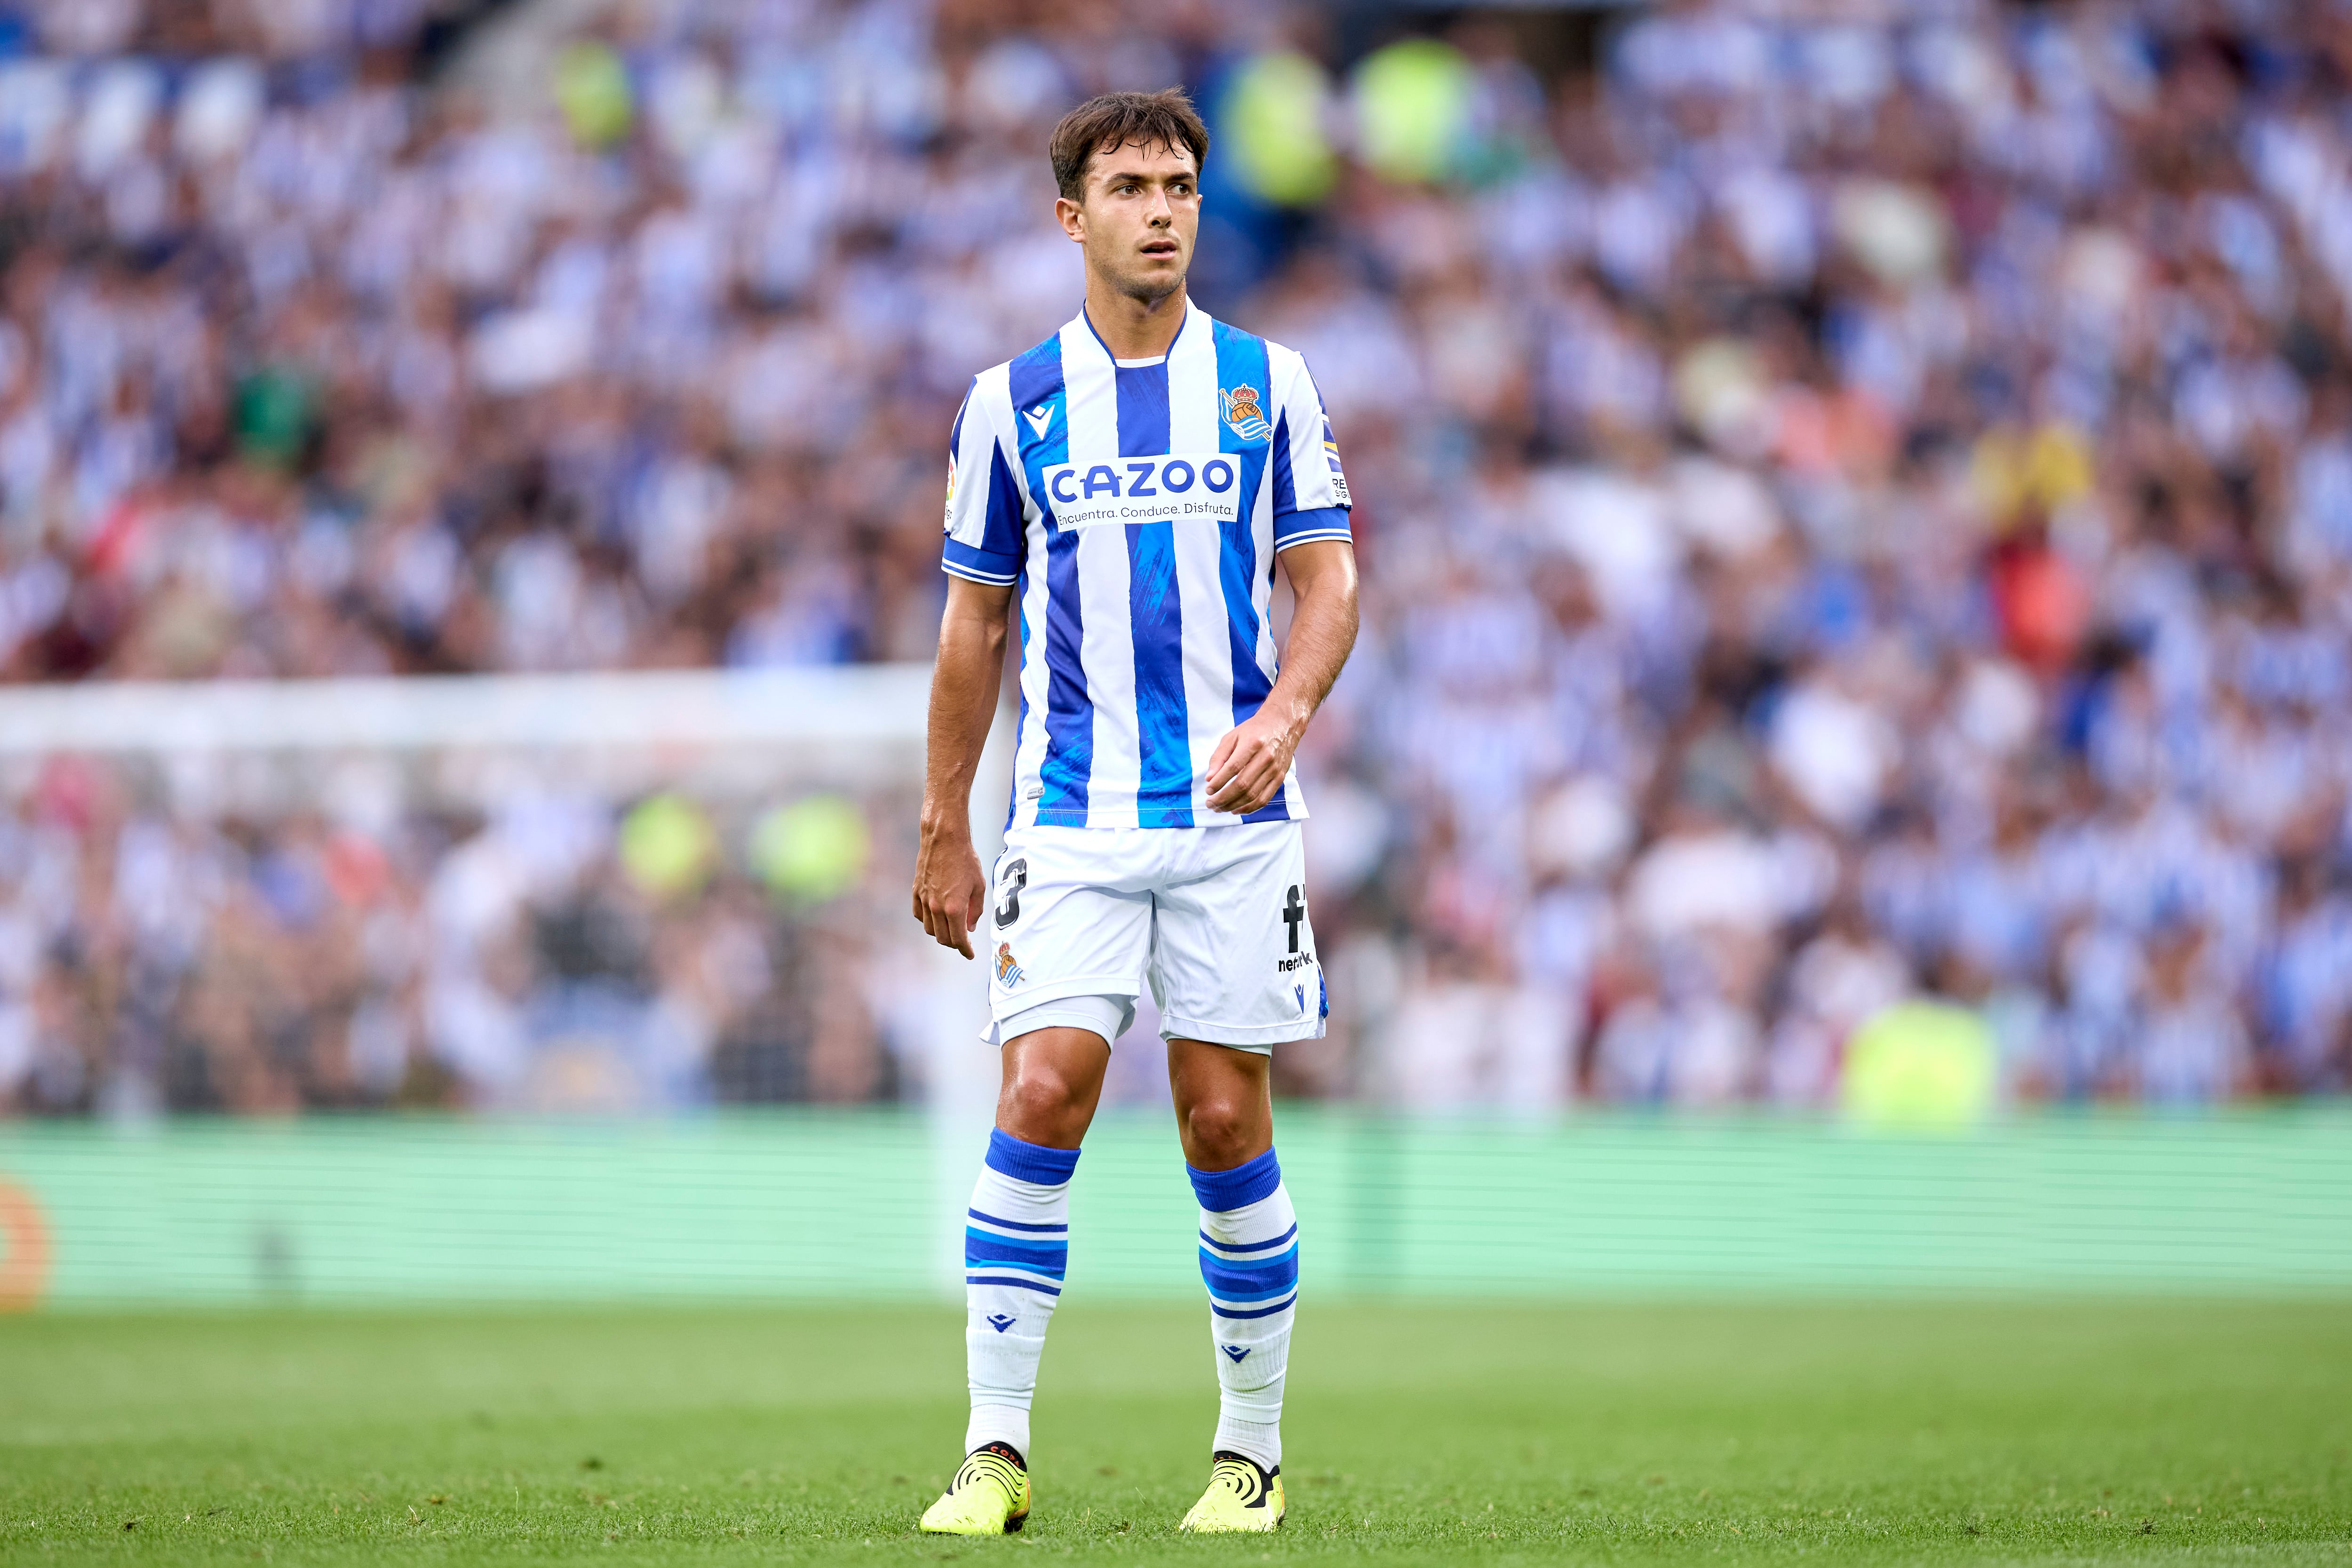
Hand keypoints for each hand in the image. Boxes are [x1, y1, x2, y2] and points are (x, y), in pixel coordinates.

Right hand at [912, 816, 985, 957]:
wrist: (944, 839)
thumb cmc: (965, 860)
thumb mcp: (979, 886)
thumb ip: (975, 910)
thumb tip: (970, 927)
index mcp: (955, 908)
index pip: (959, 939)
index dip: (965, 950)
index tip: (970, 954)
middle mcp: (936, 908)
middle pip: (943, 938)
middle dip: (954, 944)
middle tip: (963, 941)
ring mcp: (924, 900)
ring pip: (930, 929)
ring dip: (941, 933)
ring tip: (951, 928)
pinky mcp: (916, 892)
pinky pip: (919, 915)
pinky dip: (928, 921)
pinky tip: (936, 917)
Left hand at [1206, 708, 1299, 815]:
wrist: (1282, 724)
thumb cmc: (1254, 730)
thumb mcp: (1232, 736)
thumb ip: (1219, 757)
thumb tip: (1210, 778)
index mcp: (1252, 743)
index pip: (1233, 768)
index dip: (1219, 782)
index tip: (1208, 790)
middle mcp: (1266, 757)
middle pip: (1243, 785)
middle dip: (1223, 798)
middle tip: (1211, 803)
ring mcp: (1275, 770)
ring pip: (1253, 795)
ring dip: (1234, 805)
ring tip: (1220, 808)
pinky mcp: (1280, 778)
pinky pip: (1264, 799)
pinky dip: (1249, 808)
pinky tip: (1237, 809)